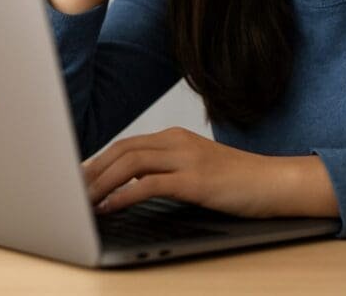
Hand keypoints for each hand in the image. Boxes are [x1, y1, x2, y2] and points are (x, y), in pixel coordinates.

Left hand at [81, 127, 339, 218]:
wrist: (275, 182)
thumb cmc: (238, 181)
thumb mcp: (197, 169)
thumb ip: (168, 171)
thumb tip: (132, 186)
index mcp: (176, 137)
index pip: (126, 144)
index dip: (98, 160)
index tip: (78, 178)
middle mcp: (177, 142)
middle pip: (122, 149)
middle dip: (92, 170)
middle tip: (71, 190)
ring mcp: (187, 159)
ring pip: (131, 163)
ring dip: (102, 182)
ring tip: (83, 200)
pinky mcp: (195, 180)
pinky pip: (150, 184)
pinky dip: (124, 195)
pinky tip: (110, 207)